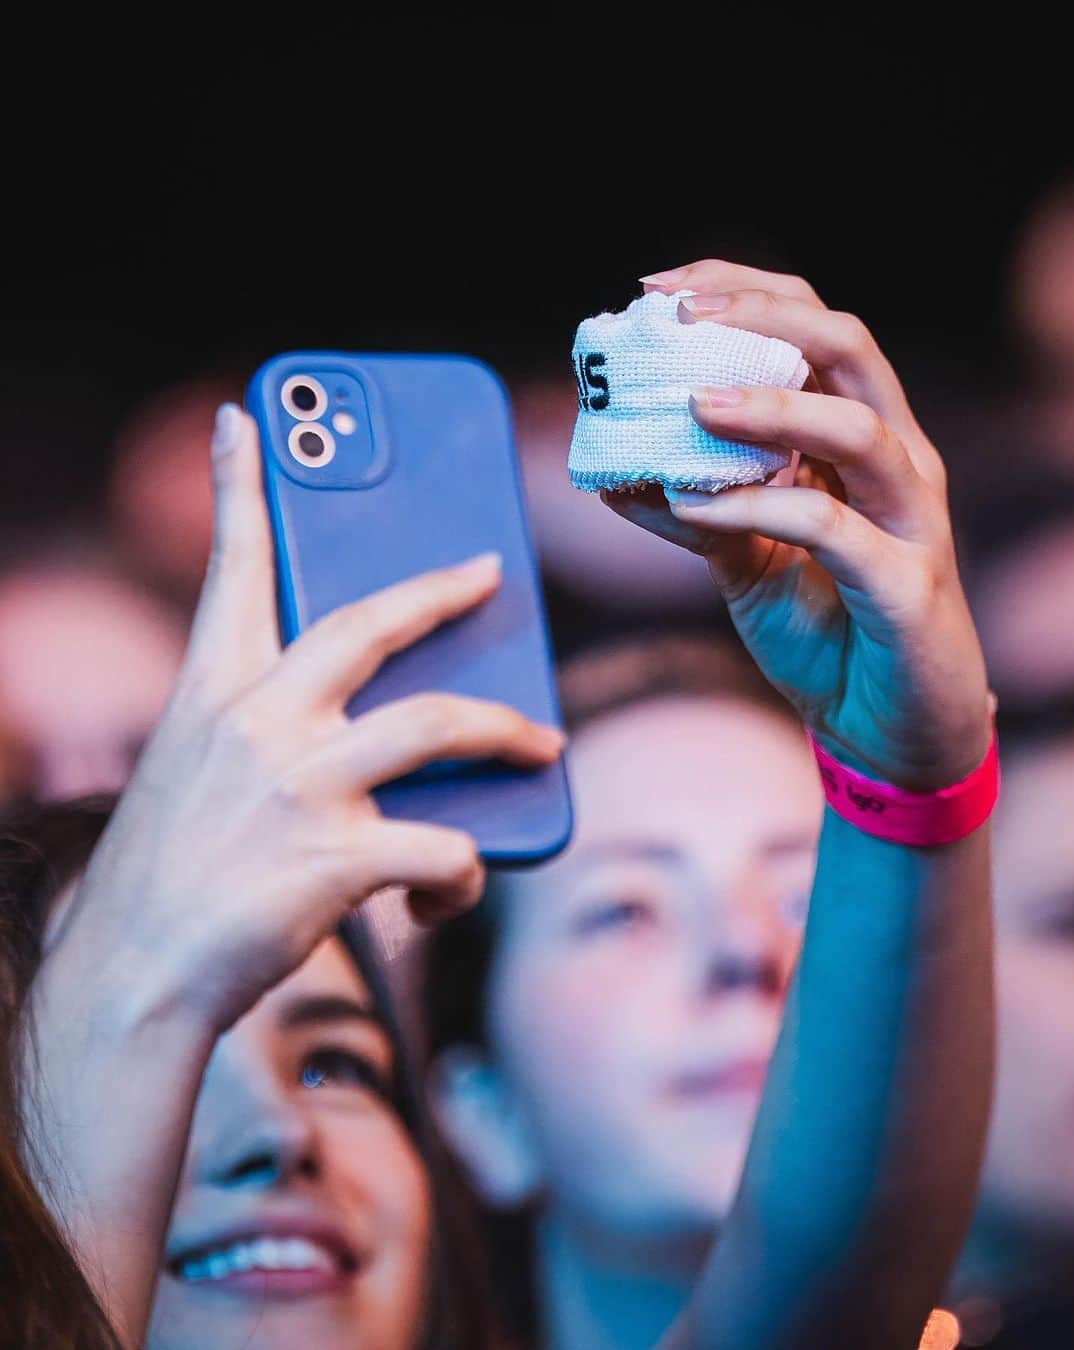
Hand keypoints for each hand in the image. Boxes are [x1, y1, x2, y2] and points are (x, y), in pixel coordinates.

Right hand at [50, 405, 563, 1032]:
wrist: (132, 977)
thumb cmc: (173, 873)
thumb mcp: (194, 773)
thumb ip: (262, 730)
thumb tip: (368, 725)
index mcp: (214, 692)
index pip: (231, 567)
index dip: (239, 485)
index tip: (244, 419)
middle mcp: (258, 723)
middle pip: (372, 622)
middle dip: (441, 590)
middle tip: (490, 571)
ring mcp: (299, 786)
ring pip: (440, 724)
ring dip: (508, 732)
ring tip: (544, 743)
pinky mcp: (336, 858)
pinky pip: (446, 847)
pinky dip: (466, 873)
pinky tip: (449, 896)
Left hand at [605, 260, 989, 788]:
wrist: (889, 733)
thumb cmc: (827, 632)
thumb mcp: (745, 561)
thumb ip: (695, 511)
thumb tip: (614, 477)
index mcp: (862, 437)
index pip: (814, 329)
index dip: (743, 292)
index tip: (659, 287)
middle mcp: (898, 460)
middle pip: (847, 346)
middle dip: (761, 314)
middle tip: (679, 312)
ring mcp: (913, 518)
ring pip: (856, 427)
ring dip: (768, 406)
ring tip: (689, 403)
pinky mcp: (908, 584)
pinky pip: (832, 527)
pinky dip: (757, 507)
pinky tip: (695, 507)